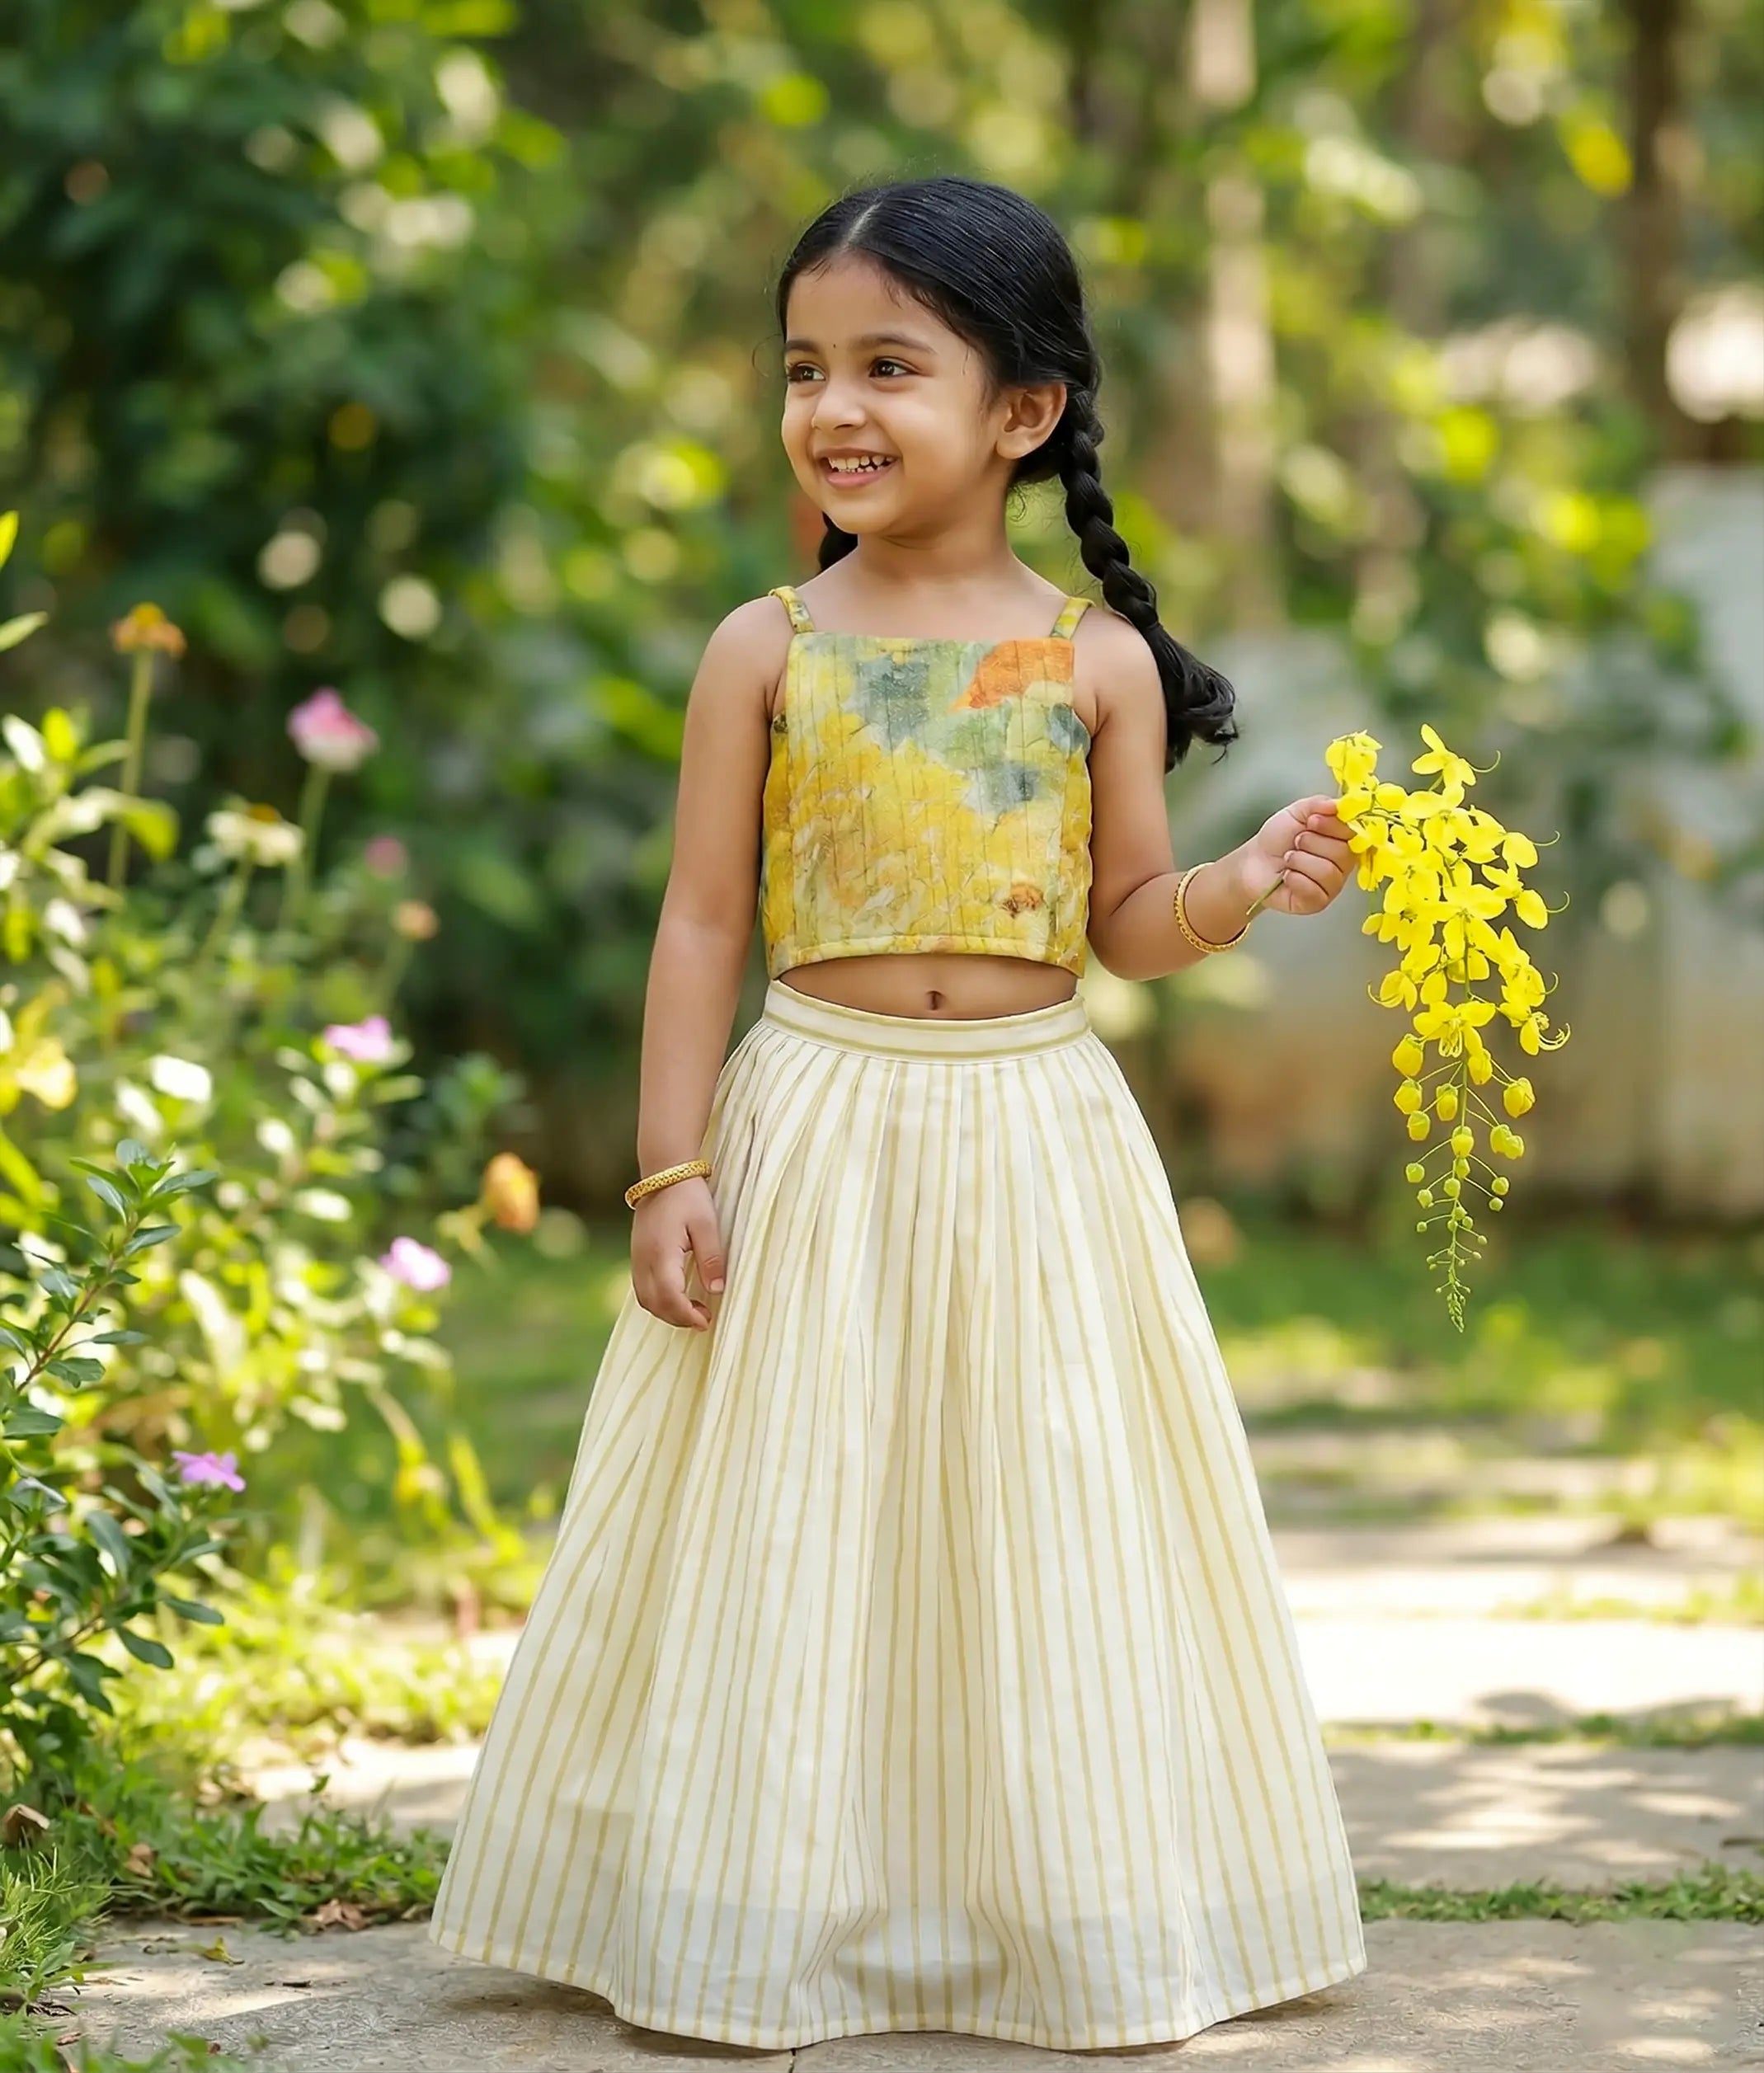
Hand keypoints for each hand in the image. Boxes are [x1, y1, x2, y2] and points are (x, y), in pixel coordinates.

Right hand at [631, 1177, 724, 1330]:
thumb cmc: (688, 1197)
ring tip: (692, 1311)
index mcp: (661, 1253)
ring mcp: (636, 1257)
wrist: (664, 1174)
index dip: (687, 1315)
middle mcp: (643, 1259)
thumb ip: (711, 1259)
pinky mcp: (636, 1255)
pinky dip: (657, 1301)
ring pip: (644, 1299)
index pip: (670, 1297)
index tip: (707, 1321)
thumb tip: (716, 1290)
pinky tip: (676, 1297)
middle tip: (703, 1320)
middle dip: (678, 1318)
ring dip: (666, 1312)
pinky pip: (641, 1288)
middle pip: (654, 1303)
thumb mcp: (707, 1225)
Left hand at [1242, 794, 1353, 918]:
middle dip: (1311, 843)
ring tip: (1288, 859)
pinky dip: (1295, 879)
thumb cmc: (1277, 839)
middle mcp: (1342, 864)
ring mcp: (1331, 885)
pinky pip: (1314, 891)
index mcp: (1342, 840)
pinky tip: (1286, 876)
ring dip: (1299, 861)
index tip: (1311, 821)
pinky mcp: (1317, 902)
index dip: (1332, 826)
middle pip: (1343, 853)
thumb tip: (1338, 804)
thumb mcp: (1297, 813)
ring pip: (1327, 871)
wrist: (1254, 861)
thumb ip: (1318, 804)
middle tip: (1295, 842)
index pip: (1354, 833)